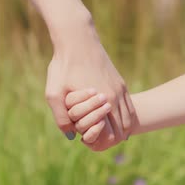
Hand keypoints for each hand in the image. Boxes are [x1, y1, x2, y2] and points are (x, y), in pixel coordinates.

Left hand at [44, 18, 136, 150]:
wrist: (78, 39)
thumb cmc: (63, 65)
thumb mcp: (54, 93)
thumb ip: (61, 116)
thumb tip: (71, 136)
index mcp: (103, 101)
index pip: (112, 133)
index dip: (105, 143)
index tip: (92, 144)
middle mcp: (116, 96)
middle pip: (124, 128)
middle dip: (114, 139)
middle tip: (101, 143)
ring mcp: (120, 88)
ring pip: (129, 117)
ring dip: (121, 129)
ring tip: (109, 136)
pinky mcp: (120, 81)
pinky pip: (129, 105)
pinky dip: (125, 117)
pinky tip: (115, 121)